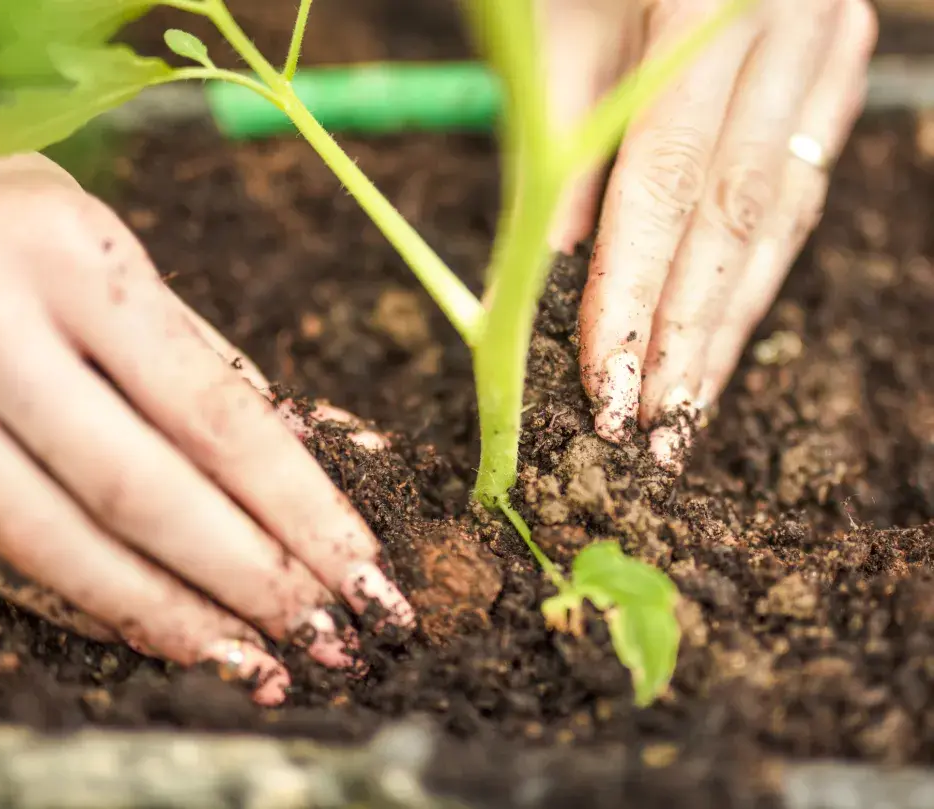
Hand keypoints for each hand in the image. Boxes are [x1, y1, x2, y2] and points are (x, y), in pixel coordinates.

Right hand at [0, 96, 412, 704]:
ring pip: (62, 546)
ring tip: (259, 666)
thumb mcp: (128, 268)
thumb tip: (314, 462)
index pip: (215, 414)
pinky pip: (3, 561)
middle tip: (331, 638)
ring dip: (174, 620)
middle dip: (251, 580)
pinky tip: (163, 636)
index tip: (364, 572)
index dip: (300, 508)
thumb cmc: (35, 240)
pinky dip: (91, 608)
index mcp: (74, 262)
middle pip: (144, 493)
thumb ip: (212, 368)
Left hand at [545, 0, 876, 470]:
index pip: (670, 180)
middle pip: (739, 217)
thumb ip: (557, 150)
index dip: (635, 294)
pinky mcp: (829, 68)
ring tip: (683, 414)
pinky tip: (719, 335)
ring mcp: (828, 43)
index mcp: (713, 0)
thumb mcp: (552, 25)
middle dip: (690, 338)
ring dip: (728, 325)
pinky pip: (792, 190)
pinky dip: (748, 273)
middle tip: (649, 434)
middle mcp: (794, 23)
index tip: (603, 387)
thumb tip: (551, 279)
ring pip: (778, 216)